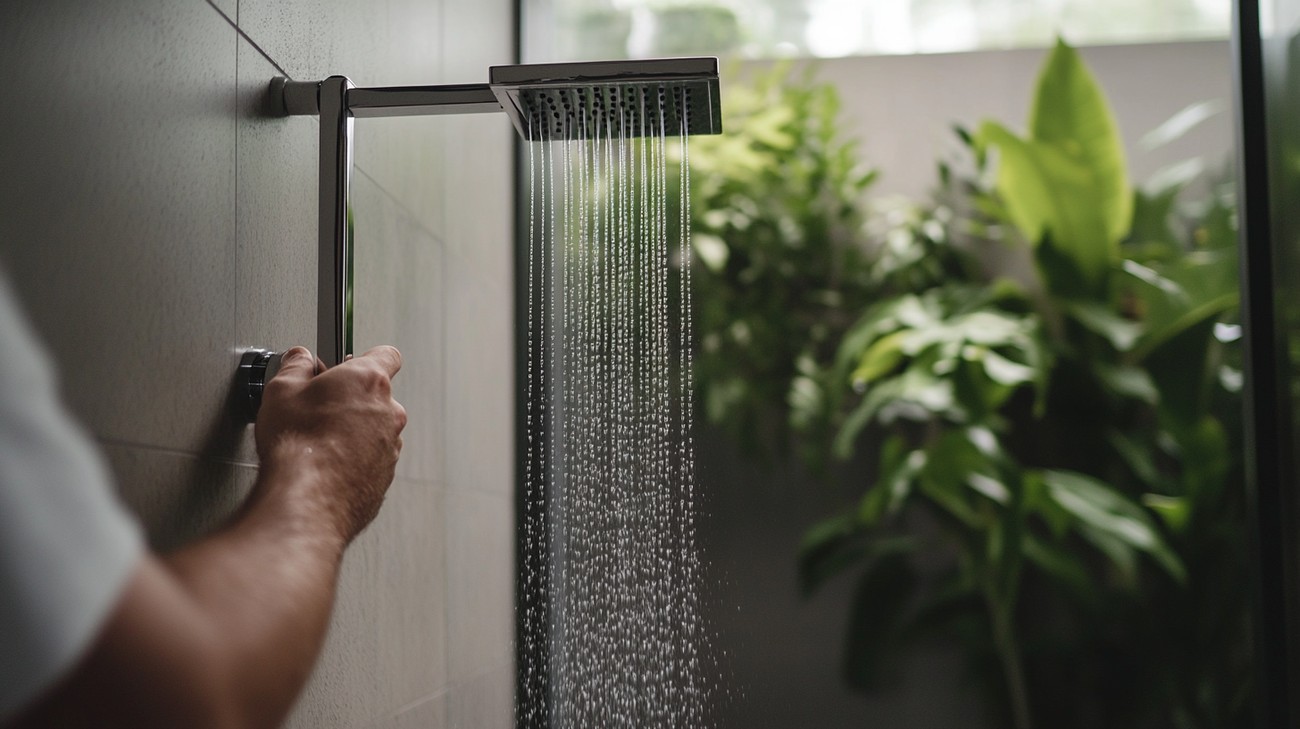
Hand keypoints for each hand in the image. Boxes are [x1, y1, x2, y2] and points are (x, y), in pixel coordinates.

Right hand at [254, 345, 406, 542]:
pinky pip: (372, 459)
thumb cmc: (299, 444)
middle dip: (351, 399)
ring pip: (376, 430)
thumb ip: (295, 365)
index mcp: (369, 381)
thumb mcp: (282, 389)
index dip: (367, 357)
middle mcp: (389, 412)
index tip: (350, 363)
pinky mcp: (385, 477)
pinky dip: (354, 460)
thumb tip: (298, 358)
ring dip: (354, 432)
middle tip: (319, 408)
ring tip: (318, 442)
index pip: (387, 355)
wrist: (309, 498)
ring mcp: (391, 446)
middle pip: (377, 395)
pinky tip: (326, 465)